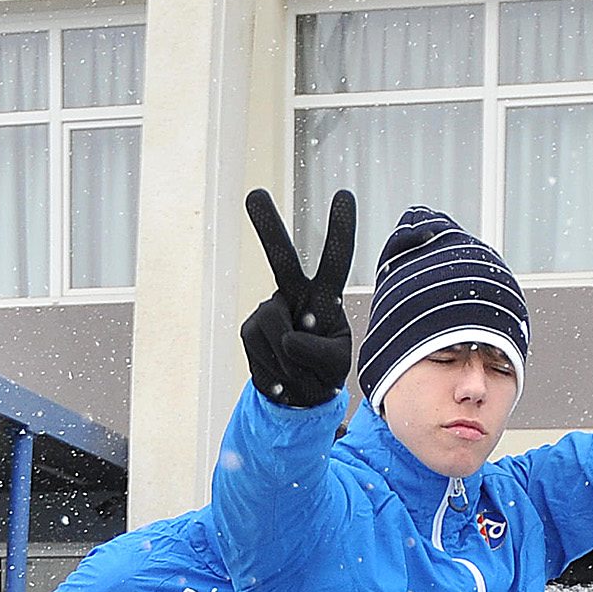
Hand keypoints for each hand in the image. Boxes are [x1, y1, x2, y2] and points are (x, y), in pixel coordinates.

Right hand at [240, 189, 356, 409]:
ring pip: (273, 324)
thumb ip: (319, 352)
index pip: (334, 261)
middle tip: (254, 194)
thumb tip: (288, 338)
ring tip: (297, 372)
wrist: (297, 397)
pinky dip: (273, 369)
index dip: (340, 231)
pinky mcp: (249, 329)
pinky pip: (259, 347)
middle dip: (268, 226)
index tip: (343, 196)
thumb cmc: (325, 372)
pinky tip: (280, 375)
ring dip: (288, 359)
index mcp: (324, 296)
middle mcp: (294, 294)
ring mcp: (268, 310)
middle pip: (281, 258)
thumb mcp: (337, 364)